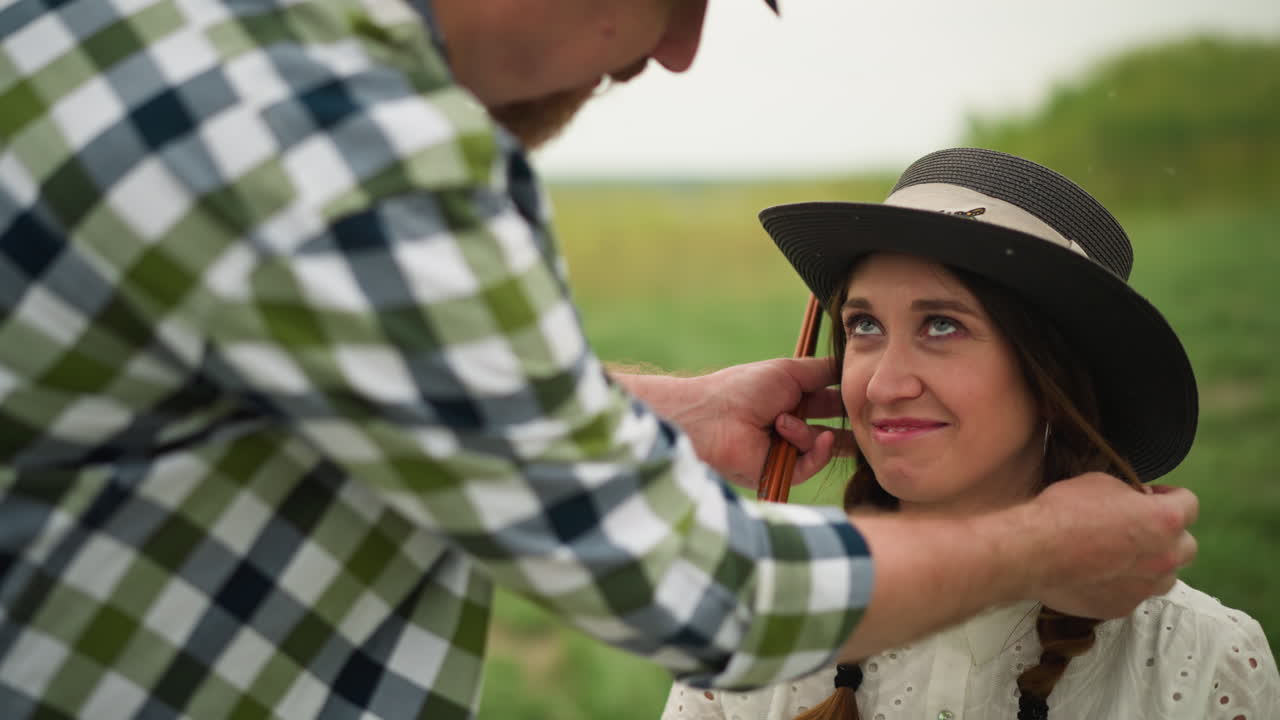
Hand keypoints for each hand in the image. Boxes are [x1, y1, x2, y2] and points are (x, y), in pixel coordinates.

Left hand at [615, 357, 851, 488]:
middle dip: (850, 425)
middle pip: (833, 427)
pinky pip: (812, 464)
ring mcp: (786, 449)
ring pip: (822, 446)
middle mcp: (791, 424)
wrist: (712, 418)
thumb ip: (823, 370)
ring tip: (782, 424)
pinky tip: (815, 440)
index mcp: (791, 398)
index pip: (830, 401)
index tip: (869, 395)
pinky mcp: (781, 471)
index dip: (849, 399)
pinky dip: (816, 452)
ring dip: (809, 433)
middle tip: (871, 420)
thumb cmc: (745, 388)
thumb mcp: (788, 371)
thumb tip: (850, 363)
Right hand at [1028, 473, 1198, 618]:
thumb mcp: (1099, 483)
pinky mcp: (1123, 607)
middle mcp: (1165, 556)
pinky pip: (1136, 593)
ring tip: (1123, 556)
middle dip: (1169, 535)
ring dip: (1153, 564)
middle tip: (1139, 528)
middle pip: (1187, 546)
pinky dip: (1125, 583)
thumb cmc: (1065, 510)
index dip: (1170, 496)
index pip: (1190, 504)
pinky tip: (1099, 573)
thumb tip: (1133, 503)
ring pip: (1167, 575)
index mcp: (1165, 520)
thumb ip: (1128, 495)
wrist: (1033, 552)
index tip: (1149, 497)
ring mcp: (1146, 587)